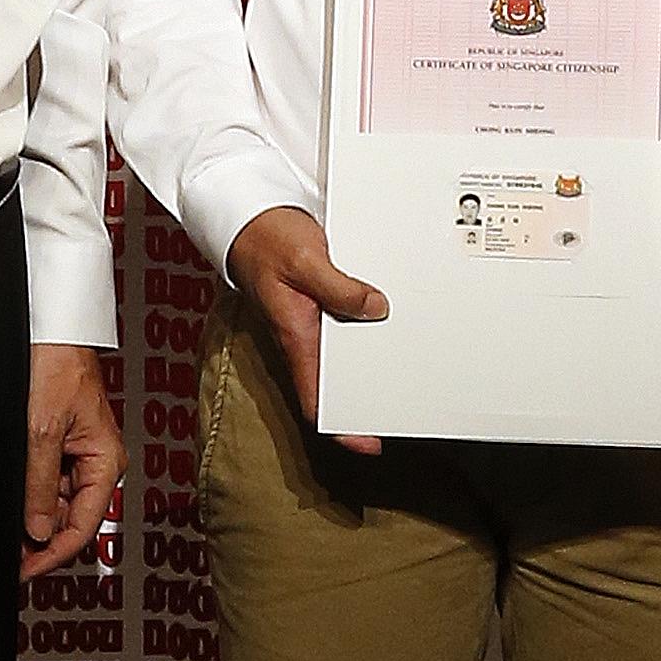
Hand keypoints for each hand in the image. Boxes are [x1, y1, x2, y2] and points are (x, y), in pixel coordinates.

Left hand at [22, 343, 121, 577]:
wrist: (50, 329)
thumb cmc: (57, 366)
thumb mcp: (41, 432)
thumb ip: (39, 486)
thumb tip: (38, 531)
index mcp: (106, 463)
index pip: (83, 527)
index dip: (52, 554)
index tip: (23, 571)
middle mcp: (98, 463)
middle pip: (70, 519)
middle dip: (39, 540)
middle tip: (7, 558)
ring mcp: (79, 455)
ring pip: (55, 502)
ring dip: (31, 518)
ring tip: (2, 532)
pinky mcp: (61, 444)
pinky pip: (47, 481)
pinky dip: (28, 495)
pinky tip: (9, 503)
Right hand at [227, 201, 388, 451]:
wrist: (250, 217)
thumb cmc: (266, 239)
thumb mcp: (304, 261)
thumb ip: (339, 288)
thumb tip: (375, 308)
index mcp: (296, 337)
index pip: (315, 400)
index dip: (340, 428)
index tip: (368, 443)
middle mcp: (306, 336)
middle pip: (337, 383)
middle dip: (367, 398)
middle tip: (405, 407)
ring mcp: (314, 321)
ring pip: (347, 353)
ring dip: (373, 361)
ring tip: (410, 364)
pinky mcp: (323, 302)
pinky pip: (349, 322)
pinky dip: (370, 326)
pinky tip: (395, 321)